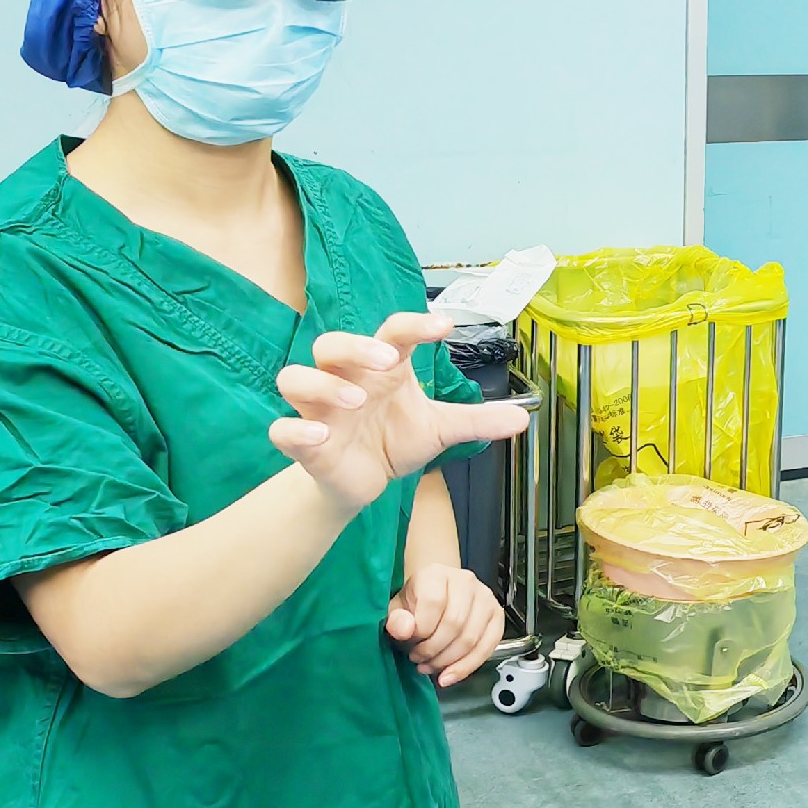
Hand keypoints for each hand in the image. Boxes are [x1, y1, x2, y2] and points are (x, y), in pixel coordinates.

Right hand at [269, 312, 530, 511]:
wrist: (363, 483)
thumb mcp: (440, 429)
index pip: (393, 332)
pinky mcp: (304, 442)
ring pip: (295, 376)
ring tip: (356, 402)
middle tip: (387, 361)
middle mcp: (346, 380)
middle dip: (356, 347)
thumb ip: (476, 421)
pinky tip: (321, 434)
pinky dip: (295, 428)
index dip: (415, 324)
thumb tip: (524, 418)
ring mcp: (320, 409)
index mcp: (381, 368)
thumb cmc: (394, 441)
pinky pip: (283, 429)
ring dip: (323, 383)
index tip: (444, 326)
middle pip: (332, 343)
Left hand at [387, 564, 505, 687]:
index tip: (409, 643)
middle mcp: (466, 581)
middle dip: (433, 650)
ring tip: (431, 666)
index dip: (420, 631)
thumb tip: (404, 630)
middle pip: (455, 623)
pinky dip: (467, 666)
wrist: (436, 595)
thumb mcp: (396, 609)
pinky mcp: (496, 615)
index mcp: (437, 574)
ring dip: (448, 661)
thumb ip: (396, 620)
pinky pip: (488, 646)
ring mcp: (485, 598)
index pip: (434, 603)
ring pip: (471, 638)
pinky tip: (450, 675)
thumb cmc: (416, 603)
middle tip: (418, 659)